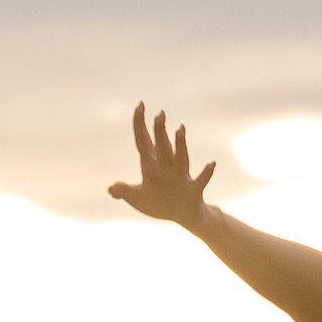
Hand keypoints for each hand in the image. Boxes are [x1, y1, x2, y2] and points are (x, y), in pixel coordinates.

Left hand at [108, 102, 218, 232]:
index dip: (140, 125)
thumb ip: (125, 191)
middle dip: (159, 131)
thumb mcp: (138, 199)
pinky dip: (206, 173)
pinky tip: (211, 164)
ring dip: (180, 144)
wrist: (184, 216)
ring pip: (180, 158)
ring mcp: (181, 177)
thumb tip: (110, 189)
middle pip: (161, 146)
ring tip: (180, 129)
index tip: (139, 105)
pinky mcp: (193, 190)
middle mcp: (167, 167)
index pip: (143, 142)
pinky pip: (201, 181)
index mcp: (151, 166)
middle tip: (159, 114)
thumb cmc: (160, 204)